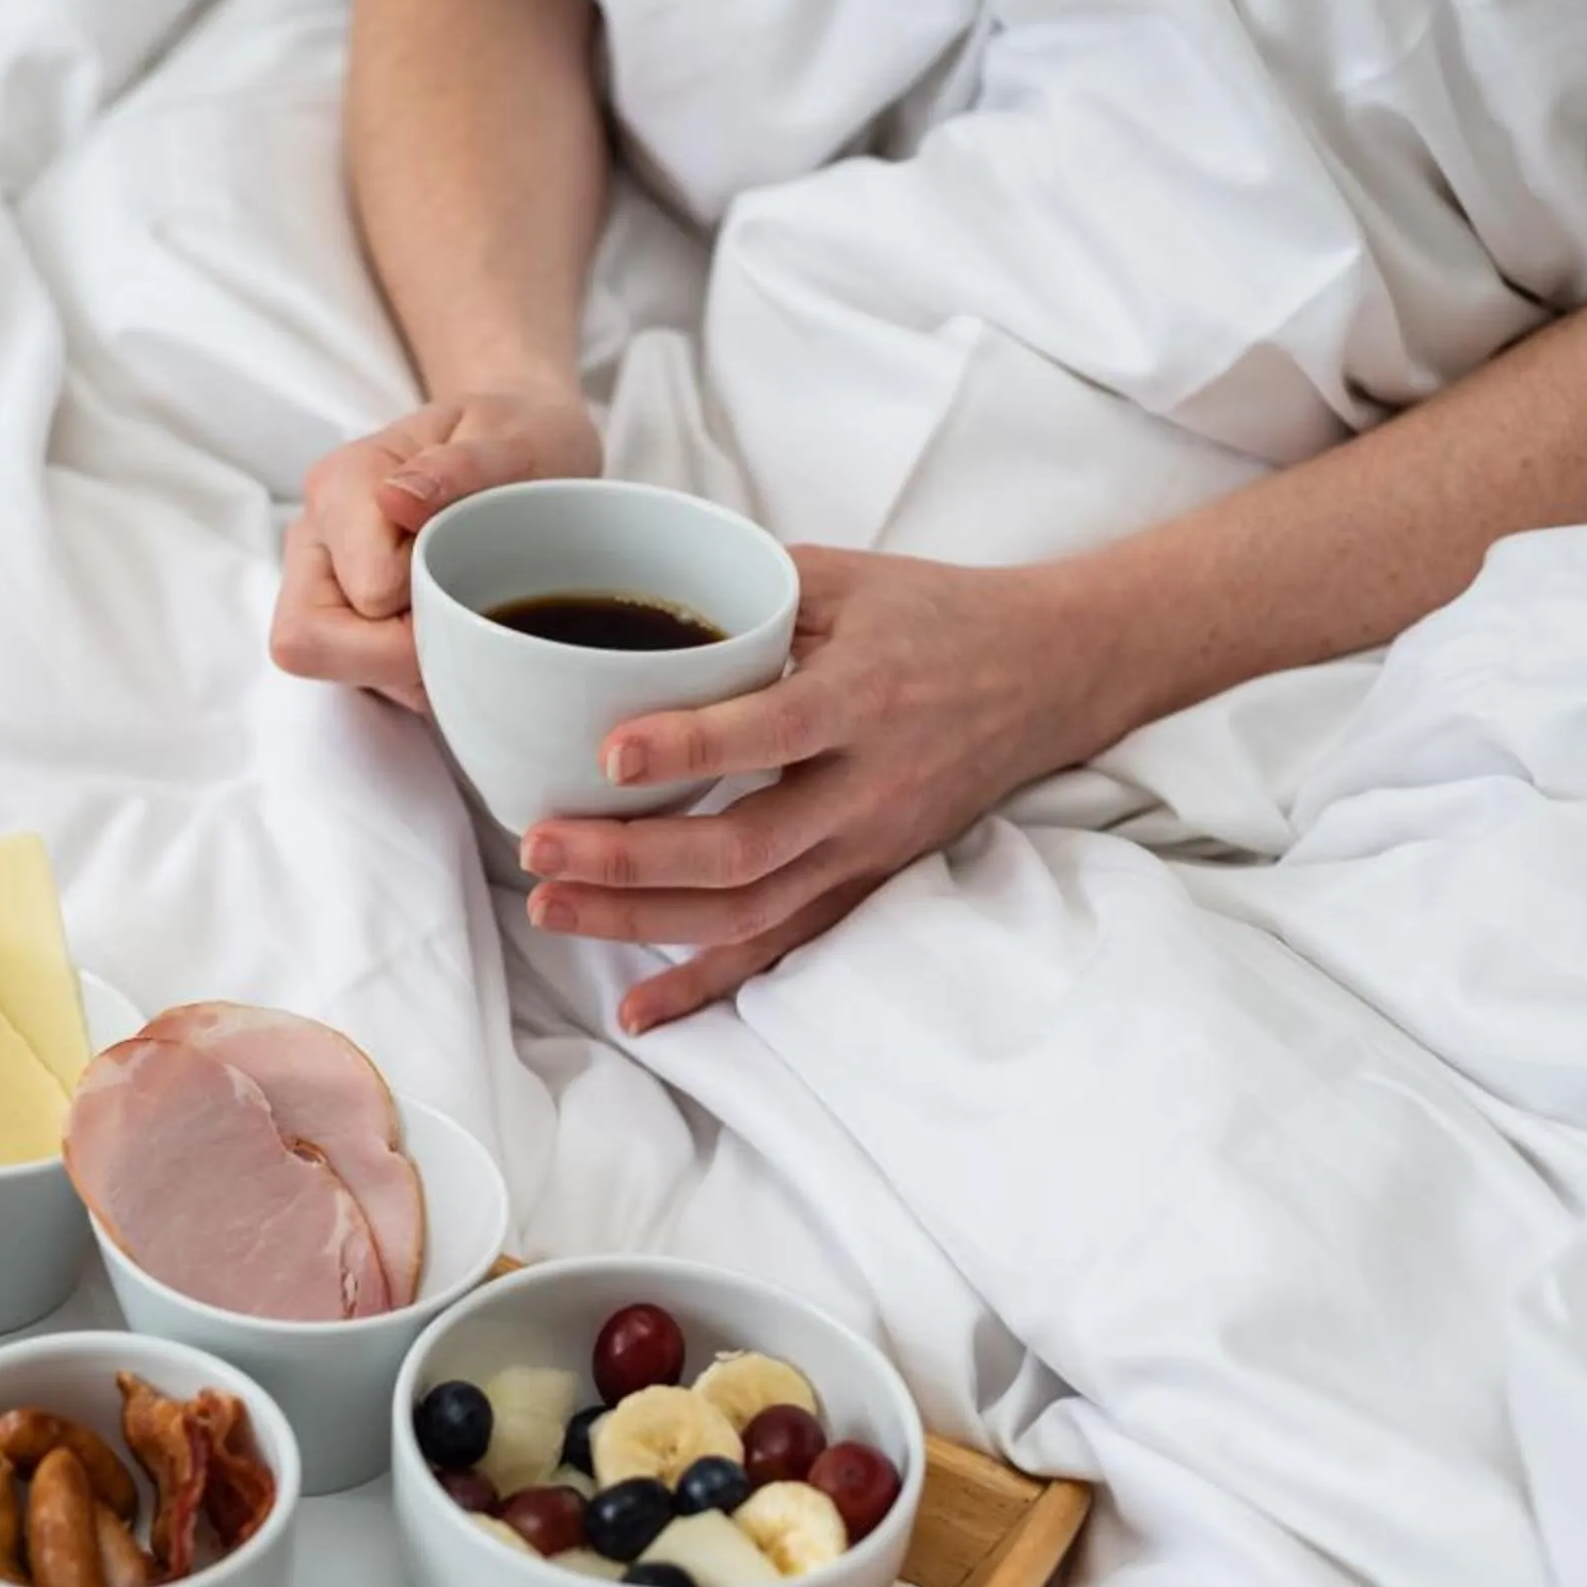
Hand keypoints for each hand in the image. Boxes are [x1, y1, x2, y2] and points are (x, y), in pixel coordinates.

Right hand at [270, 390, 602, 709]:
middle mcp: (316, 537)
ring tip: (465, 611)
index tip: (476, 571)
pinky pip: (365, 679)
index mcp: (343, 484)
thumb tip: (395, 497)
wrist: (520, 450)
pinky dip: (418, 671)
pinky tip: (455, 626)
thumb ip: (461, 466)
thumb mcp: (511, 438)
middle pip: (309, 641)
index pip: (368, 592)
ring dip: (412, 663)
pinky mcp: (343, 620)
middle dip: (397, 651)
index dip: (431, 602)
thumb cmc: (516, 443)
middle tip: (463, 612)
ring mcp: (323, 583)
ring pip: (337, 668)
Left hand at [519, 546, 1149, 1031]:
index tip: (608, 753)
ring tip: (551, 910)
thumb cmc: (934, 615)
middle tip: (537, 847)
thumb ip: (744, 591)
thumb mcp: (845, 577)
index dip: (690, 747)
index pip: (771, 731)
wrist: (1049, 675)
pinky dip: (707, 983)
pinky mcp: (867, 882)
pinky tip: (637, 1009)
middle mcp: (867, 787)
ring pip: (751, 910)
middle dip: (631, 858)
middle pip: (744, 847)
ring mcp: (868, 848)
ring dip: (644, 921)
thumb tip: (625, 598)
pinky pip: (782, 946)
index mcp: (862, 696)